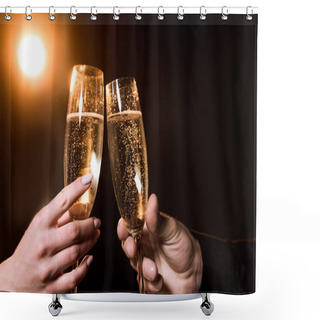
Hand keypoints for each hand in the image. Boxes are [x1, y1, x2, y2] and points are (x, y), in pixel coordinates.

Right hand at [0, 173, 99, 292]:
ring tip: (94, 235)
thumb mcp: (40, 226)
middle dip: (90, 224)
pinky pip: (74, 277)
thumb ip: (59, 215)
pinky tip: (89, 258)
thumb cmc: (31, 247)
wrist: (14, 277)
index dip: (76, 189)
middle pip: (74, 231)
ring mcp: (46, 265)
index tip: (89, 179)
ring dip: (91, 241)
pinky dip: (85, 266)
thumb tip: (81, 202)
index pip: (60, 203)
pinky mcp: (51, 283)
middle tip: (96, 221)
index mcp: (40, 225)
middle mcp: (43, 244)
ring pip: (77, 251)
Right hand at [117, 194, 202, 293]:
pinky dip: (151, 281)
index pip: (131, 224)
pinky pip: (142, 280)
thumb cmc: (186, 248)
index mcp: (149, 229)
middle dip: (129, 247)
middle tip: (134, 249)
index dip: (124, 225)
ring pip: (134, 263)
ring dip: (144, 266)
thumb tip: (152, 199)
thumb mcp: (173, 230)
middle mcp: (145, 244)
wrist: (194, 274)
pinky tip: (160, 279)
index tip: (123, 226)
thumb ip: (157, 218)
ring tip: (154, 269)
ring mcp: (145, 260)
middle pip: (127, 243)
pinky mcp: (148, 277)